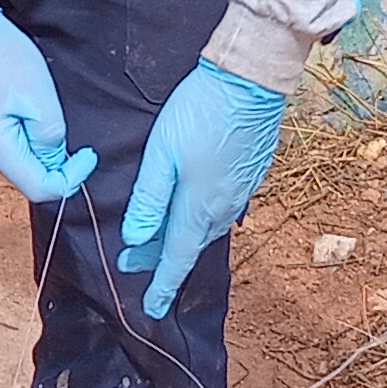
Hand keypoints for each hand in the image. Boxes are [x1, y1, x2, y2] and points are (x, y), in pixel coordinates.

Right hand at [0, 8, 97, 202]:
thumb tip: (55, 161)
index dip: (70, 177)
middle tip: (58, 116)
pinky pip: (9, 145)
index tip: (87, 155)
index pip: (40, 188)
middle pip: (29, 175)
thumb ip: (51, 137)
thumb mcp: (40, 97)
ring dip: (38, 140)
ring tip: (34, 101)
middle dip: (53, 155)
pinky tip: (21, 104)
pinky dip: (25, 132)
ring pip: (21, 160)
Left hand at [118, 61, 289, 317]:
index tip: (150, 308)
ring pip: (205, 228)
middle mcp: (224, 208)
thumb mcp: (162, 154)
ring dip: (181, 237)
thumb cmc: (201, 111)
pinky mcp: (250, 175)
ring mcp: (241, 192)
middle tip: (134, 262)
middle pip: (189, 245)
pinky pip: (221, 210)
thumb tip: (136, 239)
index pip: (177, 259)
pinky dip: (199, 218)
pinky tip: (191, 208)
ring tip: (158, 238)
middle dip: (162, 259)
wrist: (253, 78)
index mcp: (199, 207)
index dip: (161, 285)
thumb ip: (149, 199)